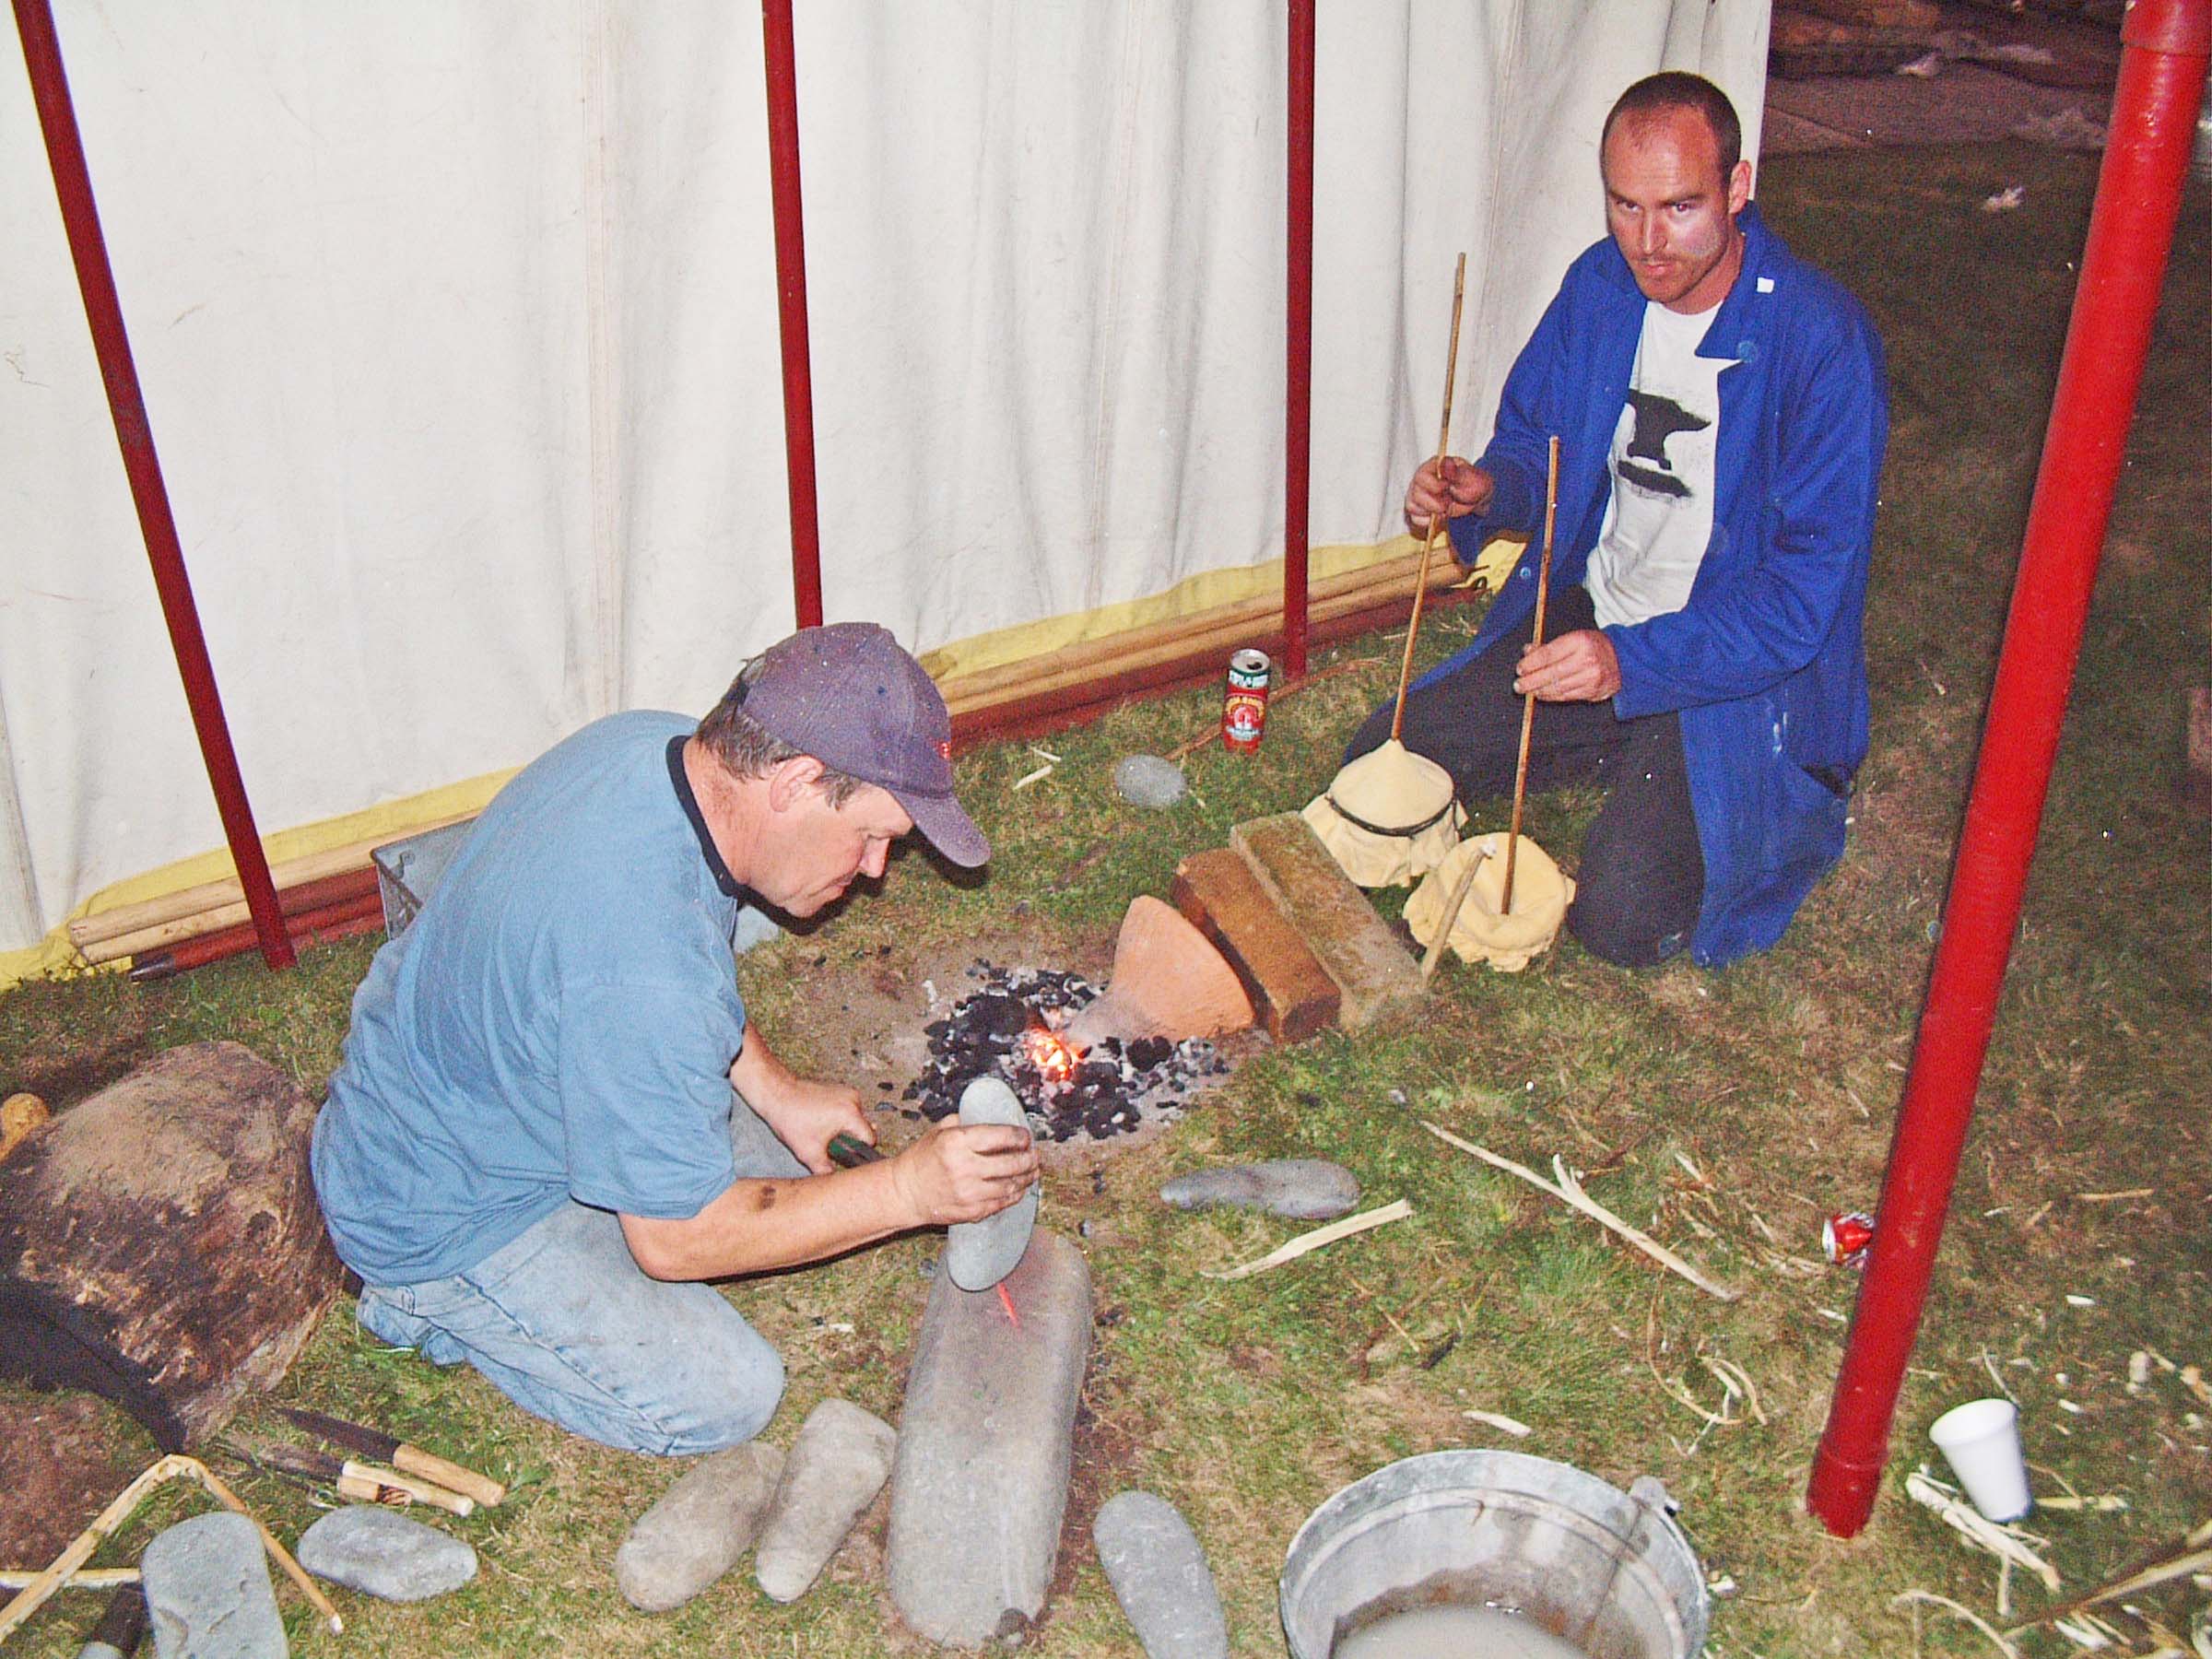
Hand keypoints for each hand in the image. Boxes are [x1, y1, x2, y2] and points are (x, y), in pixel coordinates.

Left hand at [729, 1035, 868, 1173]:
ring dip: (843, 1129)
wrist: (777, 1094)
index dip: (858, 1151)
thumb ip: (826, 1170)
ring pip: (855, 1120)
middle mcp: (854, 1100)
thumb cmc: (791, 1119)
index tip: (845, 1154)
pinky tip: (821, 1122)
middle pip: (863, 1129)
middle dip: (848, 1139)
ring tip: (821, 1131)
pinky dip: (839, 1119)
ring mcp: (848, 1092)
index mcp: (850, 1114)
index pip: (870, 1139)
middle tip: (828, 1142)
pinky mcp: (841, 1090)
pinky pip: (848, 1111)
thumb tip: (836, 1180)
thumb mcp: (808, 1152)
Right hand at [889, 1121, 1040, 1227]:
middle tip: (1035, 1155)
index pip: (1001, 1136)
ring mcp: (969, 1192)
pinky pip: (1002, 1203)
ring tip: (1033, 1171)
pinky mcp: (971, 1211)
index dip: (1020, 1137)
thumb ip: (967, 1122)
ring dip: (1027, 1178)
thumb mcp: (940, 1130)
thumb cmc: (922, 1158)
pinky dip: (1015, 1195)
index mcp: (958, 1142)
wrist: (906, 1192)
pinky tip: (1019, 1188)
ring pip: (1011, 1185)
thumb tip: (994, 1119)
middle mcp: (965, 1167)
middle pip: (1012, 1163)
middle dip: (1030, 1158)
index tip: (1026, 1137)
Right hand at [1404, 455, 1493, 533]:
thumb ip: (1460, 473)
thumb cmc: (1476, 487)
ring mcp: (1417, 495)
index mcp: (1435, 466)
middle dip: (1434, 504)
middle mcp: (1422, 479)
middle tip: (1449, 505)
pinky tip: (1440, 517)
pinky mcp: (1417, 510)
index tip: (1448, 489)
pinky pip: (1415, 519)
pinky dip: (1428, 521)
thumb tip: (1444, 463)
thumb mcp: (1476, 480)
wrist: (1479, 502)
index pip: (1422, 476)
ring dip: (1432, 512)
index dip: (1434, 486)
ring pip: (1412, 506)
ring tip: (1447, 510)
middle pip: (1415, 493)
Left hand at [1513, 629, 1620, 702]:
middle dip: (1531, 681)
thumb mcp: (1573, 638)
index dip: (1530, 664)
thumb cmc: (1594, 647)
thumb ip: (1549, 646)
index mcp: (1580, 641)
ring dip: (1538, 690)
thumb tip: (1527, 652)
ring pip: (1557, 687)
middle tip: (1518, 684)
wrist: (1622, 660)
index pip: (1548, 655)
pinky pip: (1565, 696)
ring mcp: (1590, 677)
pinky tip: (1542, 694)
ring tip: (1527, 690)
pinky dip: (1551, 696)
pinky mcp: (1592, 691)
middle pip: (1551, 673)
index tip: (1520, 668)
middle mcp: (1586, 660)